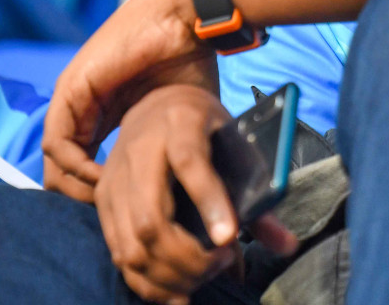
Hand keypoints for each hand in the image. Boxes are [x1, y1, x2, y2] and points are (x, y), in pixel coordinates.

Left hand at [44, 0, 214, 201]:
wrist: (187, 19)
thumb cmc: (190, 60)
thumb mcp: (176, 114)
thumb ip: (165, 144)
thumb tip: (187, 186)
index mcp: (106, 113)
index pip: (86, 166)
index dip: (103, 194)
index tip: (127, 210)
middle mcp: (83, 109)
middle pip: (63, 171)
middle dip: (84, 200)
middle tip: (112, 219)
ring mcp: (73, 99)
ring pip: (54, 163)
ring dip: (78, 190)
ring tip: (109, 203)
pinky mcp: (70, 90)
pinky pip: (58, 144)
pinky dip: (77, 169)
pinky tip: (106, 178)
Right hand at [97, 87, 296, 304]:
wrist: (156, 103)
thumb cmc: (205, 127)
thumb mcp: (235, 142)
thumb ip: (258, 194)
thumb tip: (287, 246)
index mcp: (181, 124)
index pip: (190, 162)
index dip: (209, 202)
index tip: (229, 239)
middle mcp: (139, 149)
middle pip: (151, 218)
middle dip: (187, 257)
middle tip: (221, 263)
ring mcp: (114, 178)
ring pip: (131, 243)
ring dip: (168, 274)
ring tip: (202, 277)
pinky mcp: (101, 200)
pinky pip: (118, 252)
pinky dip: (146, 281)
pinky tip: (176, 290)